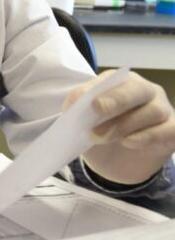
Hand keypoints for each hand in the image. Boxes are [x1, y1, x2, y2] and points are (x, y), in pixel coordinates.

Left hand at [66, 70, 174, 184]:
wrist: (116, 161)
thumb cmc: (100, 132)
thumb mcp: (84, 123)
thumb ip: (80, 113)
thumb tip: (74, 107)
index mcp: (121, 83)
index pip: (111, 79)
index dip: (93, 89)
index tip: (75, 103)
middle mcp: (146, 92)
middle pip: (138, 89)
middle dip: (116, 98)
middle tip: (96, 109)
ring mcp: (163, 110)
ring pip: (152, 111)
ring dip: (124, 124)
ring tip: (99, 136)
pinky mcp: (172, 131)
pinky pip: (166, 130)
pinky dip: (146, 136)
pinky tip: (128, 142)